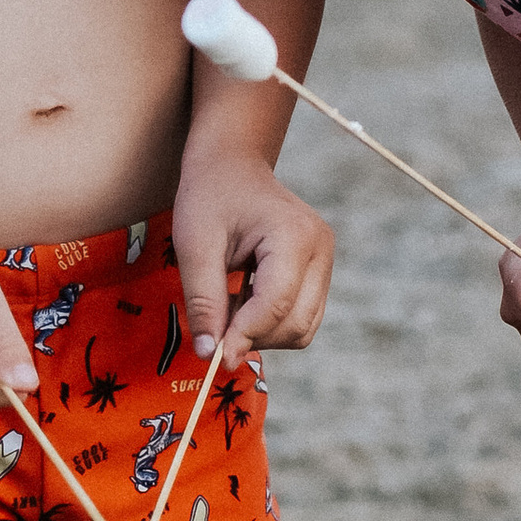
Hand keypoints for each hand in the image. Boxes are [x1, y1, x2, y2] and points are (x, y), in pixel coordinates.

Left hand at [173, 146, 334, 359]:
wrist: (232, 163)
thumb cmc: (210, 195)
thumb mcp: (194, 245)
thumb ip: (204, 301)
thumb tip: (209, 354)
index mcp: (293, 235)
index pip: (275, 305)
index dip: (244, 336)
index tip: (215, 357)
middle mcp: (320, 248)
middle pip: (295, 324)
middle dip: (254, 336)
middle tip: (214, 327)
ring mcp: (325, 259)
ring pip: (303, 327)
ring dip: (263, 333)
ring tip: (229, 305)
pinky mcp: (320, 270)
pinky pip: (302, 316)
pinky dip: (271, 322)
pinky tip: (245, 298)